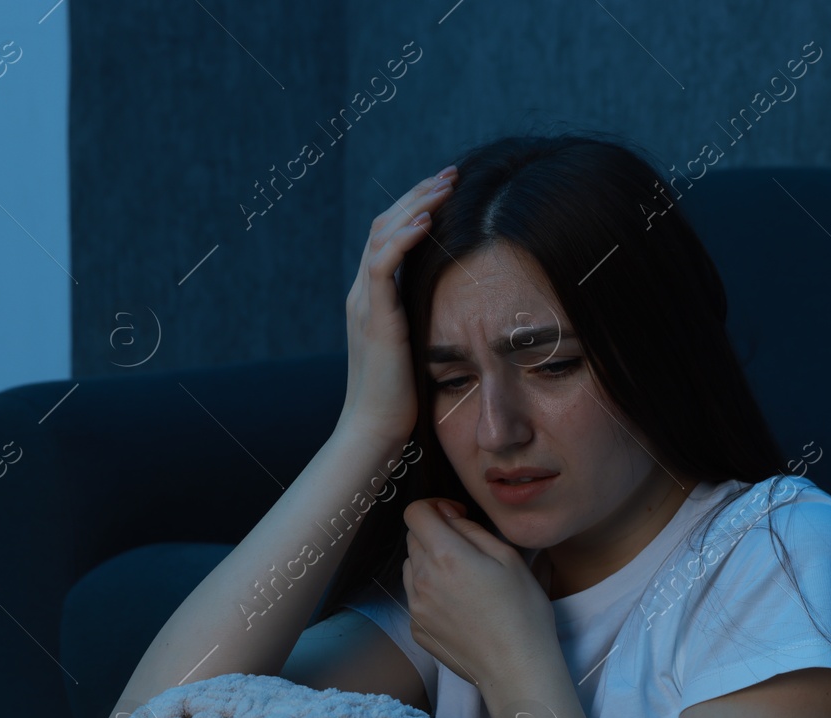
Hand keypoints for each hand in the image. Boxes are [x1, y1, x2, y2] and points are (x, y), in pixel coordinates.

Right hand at [339, 165, 458, 444]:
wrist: (375, 431)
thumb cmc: (404, 400)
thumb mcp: (421, 347)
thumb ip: (431, 320)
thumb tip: (466, 307)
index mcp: (374, 298)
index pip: (391, 236)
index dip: (417, 207)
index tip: (449, 189)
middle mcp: (363, 293)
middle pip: (385, 224)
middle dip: (419, 194)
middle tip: (452, 173)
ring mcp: (364, 303)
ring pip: (382, 235)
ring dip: (416, 205)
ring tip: (446, 184)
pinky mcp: (373, 318)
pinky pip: (382, 264)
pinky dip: (404, 238)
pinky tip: (428, 220)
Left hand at [400, 497, 558, 694]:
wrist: (517, 668)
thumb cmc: (522, 611)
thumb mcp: (507, 557)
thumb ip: (470, 529)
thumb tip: (445, 513)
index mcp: (445, 555)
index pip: (415, 513)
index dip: (434, 507)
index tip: (455, 516)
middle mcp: (422, 579)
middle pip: (413, 539)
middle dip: (435, 535)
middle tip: (467, 553)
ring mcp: (415, 607)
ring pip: (411, 568)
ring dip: (430, 564)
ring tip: (463, 582)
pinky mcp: (416, 629)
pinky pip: (415, 597)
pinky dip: (430, 593)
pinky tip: (459, 607)